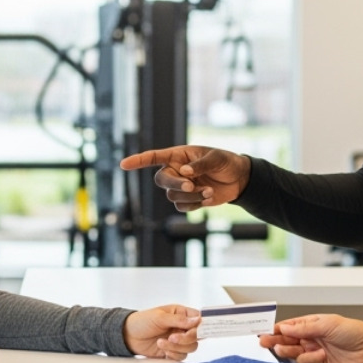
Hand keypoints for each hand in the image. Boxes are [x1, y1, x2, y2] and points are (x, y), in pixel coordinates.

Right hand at [119, 145, 249, 211]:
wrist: (238, 179)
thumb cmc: (226, 162)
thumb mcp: (216, 158)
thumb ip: (199, 164)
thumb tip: (183, 172)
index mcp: (178, 155)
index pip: (154, 157)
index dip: (138, 161)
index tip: (123, 165)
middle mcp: (175, 171)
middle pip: (161, 180)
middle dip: (175, 184)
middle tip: (191, 185)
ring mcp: (180, 187)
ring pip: (173, 196)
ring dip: (192, 195)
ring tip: (209, 191)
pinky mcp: (187, 200)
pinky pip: (182, 207)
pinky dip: (195, 204)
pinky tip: (209, 197)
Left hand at [124, 304, 201, 361]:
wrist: (128, 336)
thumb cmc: (142, 321)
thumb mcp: (160, 317)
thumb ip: (179, 320)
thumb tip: (198, 320)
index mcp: (182, 314)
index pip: (200, 320)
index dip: (202, 326)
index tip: (196, 331)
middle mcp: (183, 327)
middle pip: (197, 336)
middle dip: (186, 339)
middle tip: (172, 337)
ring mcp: (179, 340)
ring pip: (191, 348)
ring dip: (177, 347)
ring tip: (161, 343)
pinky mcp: (173, 352)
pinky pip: (182, 357)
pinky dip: (174, 355)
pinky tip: (162, 349)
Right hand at [258, 313, 362, 362]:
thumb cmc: (353, 331)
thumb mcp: (327, 324)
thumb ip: (304, 328)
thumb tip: (285, 327)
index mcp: (311, 324)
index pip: (288, 326)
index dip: (275, 329)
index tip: (263, 331)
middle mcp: (311, 338)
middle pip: (287, 341)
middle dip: (276, 341)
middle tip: (266, 342)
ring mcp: (314, 352)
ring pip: (294, 354)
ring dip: (292, 352)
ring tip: (289, 349)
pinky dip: (309, 362)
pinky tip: (319, 356)